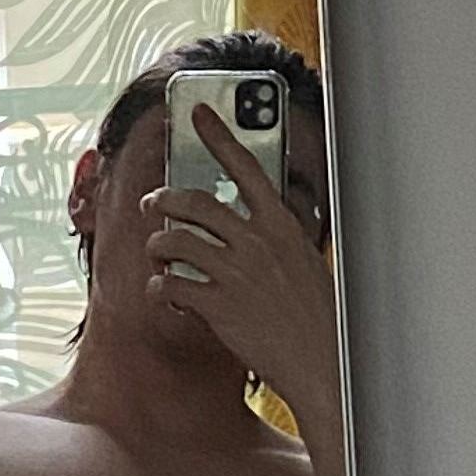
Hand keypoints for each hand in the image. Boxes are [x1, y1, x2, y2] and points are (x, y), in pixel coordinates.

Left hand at [145, 102, 341, 424]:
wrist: (322, 361)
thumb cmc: (319, 316)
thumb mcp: (306, 262)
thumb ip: (277, 238)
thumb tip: (250, 223)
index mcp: (282, 227)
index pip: (247, 167)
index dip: (219, 136)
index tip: (197, 114)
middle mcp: (256, 243)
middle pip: (195, 203)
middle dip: (164, 199)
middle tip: (152, 203)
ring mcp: (235, 274)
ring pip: (175, 241)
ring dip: (157, 244)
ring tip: (157, 252)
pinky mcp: (217, 307)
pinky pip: (171, 285)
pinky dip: (160, 287)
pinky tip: (165, 293)